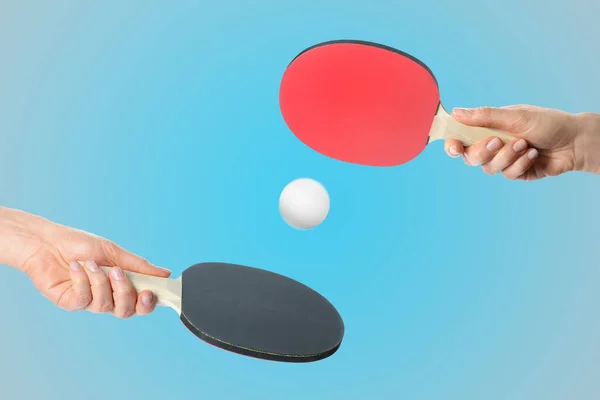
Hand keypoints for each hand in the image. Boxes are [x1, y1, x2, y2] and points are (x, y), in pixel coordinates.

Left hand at [0, 207, 170, 317]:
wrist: (47, 242)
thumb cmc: (79, 244)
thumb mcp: (115, 252)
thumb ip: (140, 266)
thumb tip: (166, 274)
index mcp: (120, 285)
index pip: (140, 303)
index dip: (148, 303)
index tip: (150, 292)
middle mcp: (106, 296)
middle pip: (126, 311)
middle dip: (125, 293)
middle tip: (120, 275)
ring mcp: (88, 301)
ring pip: (105, 305)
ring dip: (100, 281)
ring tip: (92, 264)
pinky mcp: (70, 302)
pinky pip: (84, 299)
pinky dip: (82, 281)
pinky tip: (76, 267)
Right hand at [444, 105, 599, 180]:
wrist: (574, 141)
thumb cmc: (547, 122)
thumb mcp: (515, 115)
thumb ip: (485, 116)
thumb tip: (456, 112)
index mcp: (488, 128)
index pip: (462, 138)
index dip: (452, 144)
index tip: (454, 146)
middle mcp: (493, 145)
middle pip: (471, 157)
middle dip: (483, 151)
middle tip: (498, 141)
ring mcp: (504, 160)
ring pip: (489, 168)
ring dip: (507, 156)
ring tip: (525, 144)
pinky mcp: (516, 173)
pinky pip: (507, 174)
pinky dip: (520, 164)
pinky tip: (533, 154)